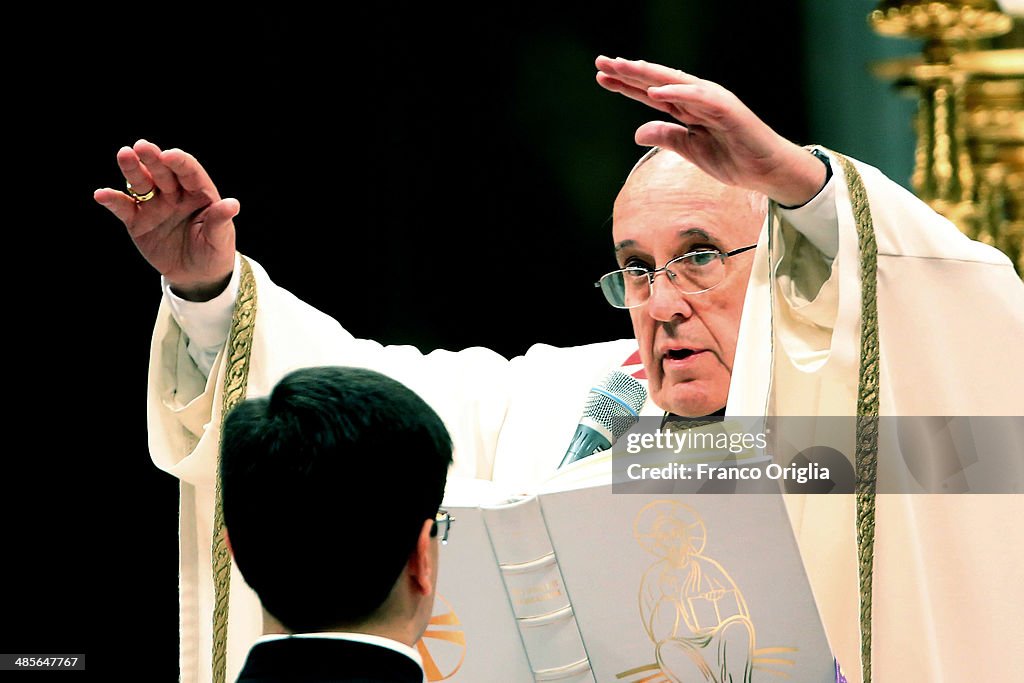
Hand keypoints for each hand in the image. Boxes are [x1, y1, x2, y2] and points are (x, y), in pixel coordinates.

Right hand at [94, 140, 237, 300]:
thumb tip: (232, 204)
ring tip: (124, 154)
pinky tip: (101, 194)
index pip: (189, 172)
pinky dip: (112, 200)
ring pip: (141, 183)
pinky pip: (123, 208)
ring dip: (132, 169)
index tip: (169, 155)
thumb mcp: (220, 240)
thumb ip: (220, 221)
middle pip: (162, 172)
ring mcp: (154, 205)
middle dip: (152, 158)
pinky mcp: (137, 221)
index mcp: (199, 193)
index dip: (179, 162)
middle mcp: (175, 194)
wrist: (196, 276)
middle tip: (142, 146)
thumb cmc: (214, 253)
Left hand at [595, 56, 825, 206]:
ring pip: (673, 82)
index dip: (626, 85)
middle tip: (601, 61)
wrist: (765, 171)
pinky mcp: (726, 108)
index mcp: (687, 109)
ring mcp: (711, 101)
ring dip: (647, 74)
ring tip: (622, 67)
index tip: (601, 77)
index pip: (650, 93)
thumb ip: (666, 137)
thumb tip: (636, 132)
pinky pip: (697, 97)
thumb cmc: (732, 158)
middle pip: (656, 82)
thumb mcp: (689, 150)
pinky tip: (654, 88)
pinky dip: (676, 91)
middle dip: (629, 72)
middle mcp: (696, 99)